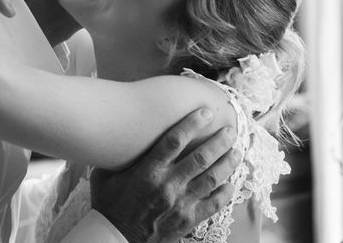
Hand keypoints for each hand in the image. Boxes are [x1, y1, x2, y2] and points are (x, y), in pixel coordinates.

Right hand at [90, 108, 239, 242]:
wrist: (115, 240)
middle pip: (200, 158)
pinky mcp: (187, 220)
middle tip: (230, 130)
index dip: (192, 123)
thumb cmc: (109, 206)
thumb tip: (120, 133)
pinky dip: (225, 193)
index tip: (206, 111)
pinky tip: (231, 184)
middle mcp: (168, 185)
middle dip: (218, 141)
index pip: (174, 140)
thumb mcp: (105, 176)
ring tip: (236, 152)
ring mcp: (180, 204)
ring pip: (211, 179)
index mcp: (148, 171)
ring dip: (227, 163)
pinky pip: (213, 205)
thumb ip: (118, 156)